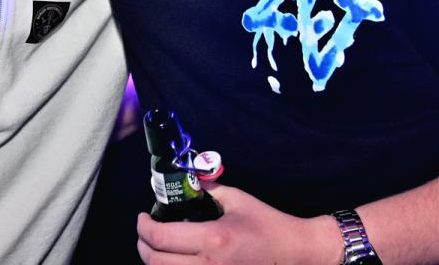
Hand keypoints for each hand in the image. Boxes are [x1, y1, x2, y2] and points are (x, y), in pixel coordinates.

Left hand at [135, 184, 338, 264]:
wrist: (296, 254)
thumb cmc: (269, 226)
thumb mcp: (239, 200)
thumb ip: (210, 190)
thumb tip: (188, 182)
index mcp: (214, 239)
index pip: (161, 237)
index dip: (143, 227)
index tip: (142, 217)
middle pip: (156, 263)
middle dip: (143, 246)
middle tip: (145, 233)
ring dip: (155, 263)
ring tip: (157, 249)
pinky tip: (175, 261)